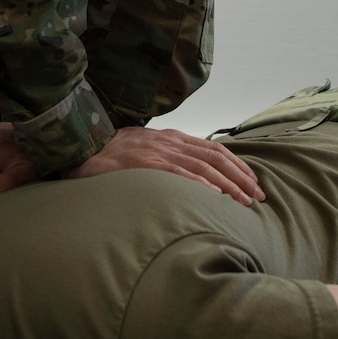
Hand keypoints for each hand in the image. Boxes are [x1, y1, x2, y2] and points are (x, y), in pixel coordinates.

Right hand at [67, 127, 264, 205]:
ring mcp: (156, 152)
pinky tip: (215, 197)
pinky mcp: (143, 164)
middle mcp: (168, 141)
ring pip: (202, 166)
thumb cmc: (111, 156)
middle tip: (258, 196)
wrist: (79, 149)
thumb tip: (191, 179)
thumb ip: (166, 161)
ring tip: (244, 201)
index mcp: (170, 137)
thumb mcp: (144, 152)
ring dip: (227, 184)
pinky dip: (200, 185)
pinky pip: (177, 174)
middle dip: (240, 176)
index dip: (236, 164)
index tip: (253, 181)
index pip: (213, 149)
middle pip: (214, 157)